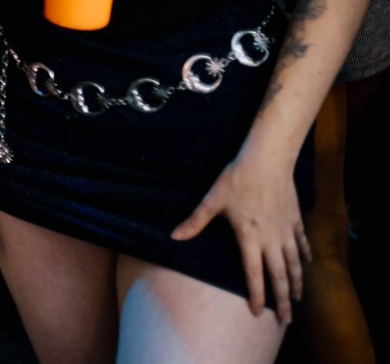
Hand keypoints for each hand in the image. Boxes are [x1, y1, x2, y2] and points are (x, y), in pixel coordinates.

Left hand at [172, 150, 310, 321]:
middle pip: (280, 276)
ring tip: (298, 299)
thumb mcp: (212, 200)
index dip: (256, 295)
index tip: (257, 312)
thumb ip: (195, 221)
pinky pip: (302, 243)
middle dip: (283, 300)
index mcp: (249, 237)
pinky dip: (305, 256)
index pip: (253, 273)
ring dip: (297, 283)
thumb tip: (174, 236)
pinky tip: (307, 265)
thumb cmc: (237, 178)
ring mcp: (286, 230)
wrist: (267, 160)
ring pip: (295, 264)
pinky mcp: (295, 220)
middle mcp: (271, 239)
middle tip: (285, 320)